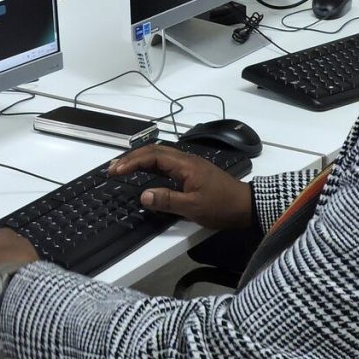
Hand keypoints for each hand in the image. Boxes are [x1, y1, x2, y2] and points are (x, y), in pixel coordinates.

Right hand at [109, 145, 252, 229]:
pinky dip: (151, 165)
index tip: (116, 171)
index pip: (153, 156)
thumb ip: (167, 200)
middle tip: (113, 168)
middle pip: (154, 151)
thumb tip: (143, 196)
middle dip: (132, 158)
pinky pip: (167, 163)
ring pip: (160, 155)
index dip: (132, 162)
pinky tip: (144, 173)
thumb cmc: (221, 206)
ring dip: (140, 160)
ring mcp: (190, 165)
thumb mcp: (193, 207)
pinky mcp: (192, 172)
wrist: (246, 206)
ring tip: (123, 168)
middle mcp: (186, 160)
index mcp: (185, 165)